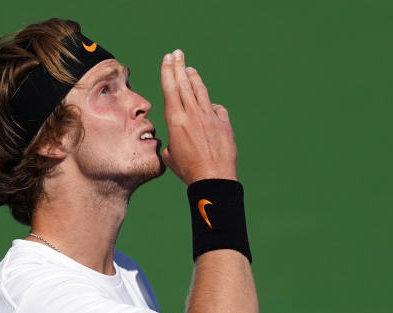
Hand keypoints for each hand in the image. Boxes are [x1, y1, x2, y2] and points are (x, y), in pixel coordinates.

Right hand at [160, 49, 236, 184]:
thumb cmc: (188, 171)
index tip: (168, 58)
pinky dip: (212, 107)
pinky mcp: (224, 124)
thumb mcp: (170, 155)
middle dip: (179, 66)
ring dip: (195, 78)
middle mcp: (192, 114)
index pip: (170, 88)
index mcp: (175, 120)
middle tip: (177, 53)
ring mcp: (210, 117)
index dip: (168, 71)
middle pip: (184, 84)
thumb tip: (176, 137)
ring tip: (190, 69)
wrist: (213, 179)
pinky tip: (210, 107)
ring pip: (201, 92)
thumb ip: (172, 140)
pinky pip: (217, 110)